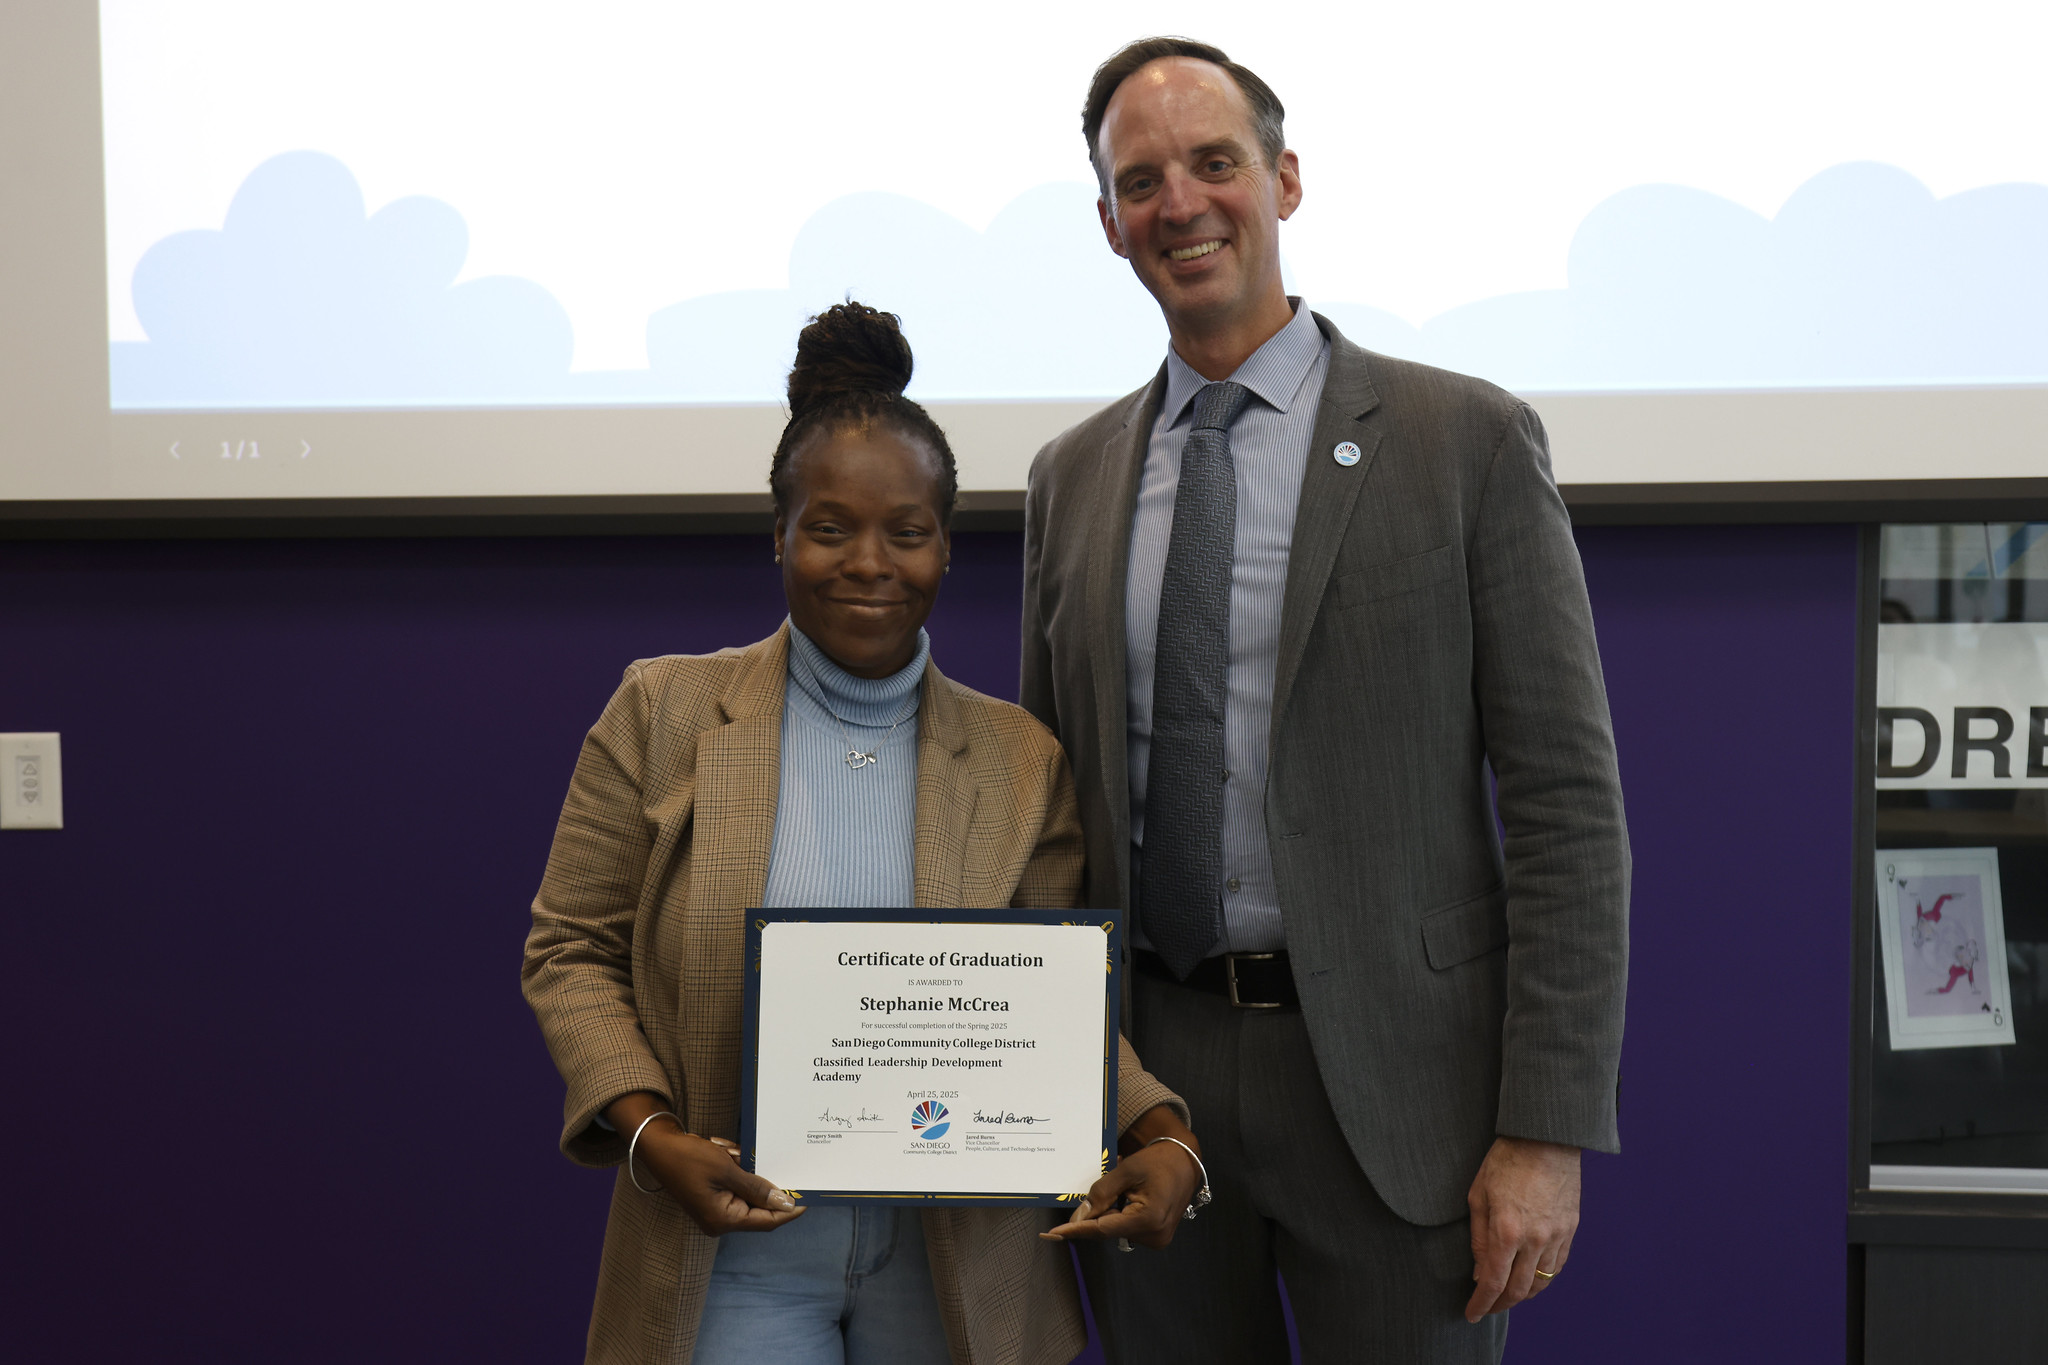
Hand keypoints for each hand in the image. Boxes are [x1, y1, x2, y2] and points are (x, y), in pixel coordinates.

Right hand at [606, 1093, 802, 1236]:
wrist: (657, 1146)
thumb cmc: (688, 1158)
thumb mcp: (727, 1169)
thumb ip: (757, 1187)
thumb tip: (785, 1202)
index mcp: (723, 1220)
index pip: (767, 1221)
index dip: (789, 1210)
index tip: (808, 1196)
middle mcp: (720, 1221)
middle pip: (758, 1207)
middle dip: (764, 1181)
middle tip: (767, 1160)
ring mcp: (715, 1210)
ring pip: (748, 1192)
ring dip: (747, 1170)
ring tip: (731, 1151)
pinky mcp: (712, 1198)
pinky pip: (736, 1185)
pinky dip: (736, 1168)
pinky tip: (726, 1150)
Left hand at [1041, 1105, 1201, 1249]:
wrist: (1185, 1162)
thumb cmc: (1158, 1161)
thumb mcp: (1126, 1170)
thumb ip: (1102, 1193)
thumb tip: (1079, 1216)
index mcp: (1148, 1219)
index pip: (1102, 1228)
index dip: (1077, 1229)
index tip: (1053, 1233)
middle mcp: (1154, 1235)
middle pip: (1108, 1229)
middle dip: (1098, 1210)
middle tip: (1109, 1184)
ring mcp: (1157, 1239)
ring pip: (1116, 1229)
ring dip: (1112, 1210)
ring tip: (1126, 1185)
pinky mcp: (1156, 1237)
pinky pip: (1127, 1228)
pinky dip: (1121, 1212)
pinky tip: (1130, 1194)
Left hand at [1464, 1136, 1579, 1320]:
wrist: (1546, 1138)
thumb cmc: (1506, 1161)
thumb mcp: (1478, 1196)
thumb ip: (1478, 1238)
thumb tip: (1479, 1273)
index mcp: (1506, 1231)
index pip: (1493, 1282)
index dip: (1481, 1304)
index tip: (1472, 1314)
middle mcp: (1534, 1239)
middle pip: (1519, 1290)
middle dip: (1500, 1305)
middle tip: (1488, 1308)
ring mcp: (1557, 1236)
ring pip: (1541, 1282)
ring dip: (1522, 1295)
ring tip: (1507, 1296)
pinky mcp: (1571, 1229)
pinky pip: (1557, 1266)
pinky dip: (1543, 1278)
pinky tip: (1531, 1277)